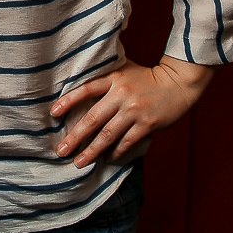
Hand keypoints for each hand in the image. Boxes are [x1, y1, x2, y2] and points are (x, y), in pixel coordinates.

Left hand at [50, 57, 214, 167]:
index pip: (85, 90)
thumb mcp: (123, 70)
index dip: (68, 101)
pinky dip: (116, 152)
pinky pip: (127, 142)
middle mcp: (121, 95)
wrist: (179, 82)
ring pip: (108, 135)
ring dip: (92, 151)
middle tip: (61, 151)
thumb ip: (104, 78)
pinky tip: (106, 159)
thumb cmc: (146, 77)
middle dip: (75, 137)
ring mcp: (135, 111)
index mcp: (113, 79)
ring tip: (79, 162)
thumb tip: (78, 88)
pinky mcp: (148, 124)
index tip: (53, 114)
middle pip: (93, 118)